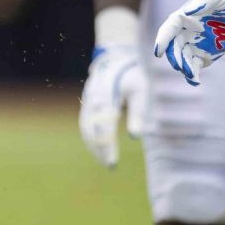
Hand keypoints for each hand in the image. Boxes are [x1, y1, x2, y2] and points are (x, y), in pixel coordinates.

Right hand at [79, 45, 146, 167]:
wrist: (114, 58)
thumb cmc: (131, 75)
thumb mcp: (140, 91)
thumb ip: (138, 112)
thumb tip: (135, 136)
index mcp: (107, 96)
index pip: (105, 126)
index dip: (108, 145)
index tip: (113, 162)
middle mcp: (93, 99)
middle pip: (91, 129)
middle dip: (99, 149)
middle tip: (109, 166)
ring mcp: (87, 100)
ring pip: (85, 127)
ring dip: (92, 145)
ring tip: (103, 160)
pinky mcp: (87, 103)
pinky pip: (84, 123)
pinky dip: (89, 137)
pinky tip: (97, 148)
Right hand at [155, 0, 224, 85]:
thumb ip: (201, 1)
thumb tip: (187, 12)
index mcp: (184, 17)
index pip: (169, 29)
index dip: (162, 40)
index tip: (158, 52)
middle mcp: (187, 31)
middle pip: (174, 46)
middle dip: (174, 57)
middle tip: (179, 66)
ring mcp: (196, 43)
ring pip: (183, 58)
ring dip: (183, 67)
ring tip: (191, 75)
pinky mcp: (207, 54)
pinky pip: (195, 66)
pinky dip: (193, 74)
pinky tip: (195, 81)